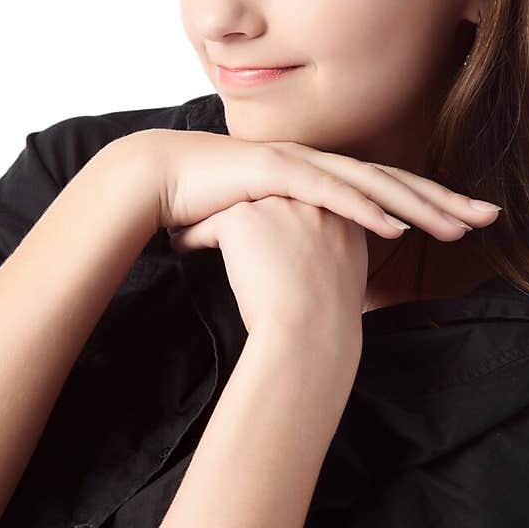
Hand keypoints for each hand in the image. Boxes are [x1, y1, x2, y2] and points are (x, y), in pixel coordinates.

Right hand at [128, 129, 501, 244]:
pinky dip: (365, 208)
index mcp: (319, 175)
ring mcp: (299, 162)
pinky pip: (330, 192)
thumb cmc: (205, 205)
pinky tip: (396, 225)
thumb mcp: (261, 227)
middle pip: (393, 181)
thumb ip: (290, 237)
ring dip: (417, 204)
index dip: (428, 203)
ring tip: (457, 226)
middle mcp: (318, 163)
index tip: (467, 223)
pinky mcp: (277, 171)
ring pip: (372, 183)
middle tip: (491, 218)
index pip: (384, 190)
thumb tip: (307, 265)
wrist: (157, 180)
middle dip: (444, 199)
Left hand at [168, 195, 367, 337]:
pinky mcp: (241, 218)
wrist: (311, 329)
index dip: (279, 219)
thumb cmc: (328, 317)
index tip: (264, 233)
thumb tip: (312, 253)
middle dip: (250, 214)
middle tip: (231, 227)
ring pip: (234, 206)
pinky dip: (191, 237)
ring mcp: (273, 203)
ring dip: (214, 221)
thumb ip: (332, 250)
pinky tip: (181, 246)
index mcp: (339, 212)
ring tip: (194, 230)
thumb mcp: (348, 272)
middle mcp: (307, 199)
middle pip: (269, 197)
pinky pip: (206, 225)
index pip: (300, 203)